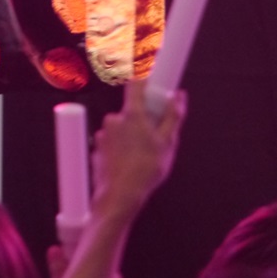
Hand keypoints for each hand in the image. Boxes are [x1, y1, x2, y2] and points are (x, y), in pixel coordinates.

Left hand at [90, 79, 185, 220]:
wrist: (120, 196)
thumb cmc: (146, 170)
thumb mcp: (168, 142)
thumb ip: (173, 116)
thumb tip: (179, 95)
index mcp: (131, 115)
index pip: (136, 85)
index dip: (145, 81)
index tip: (153, 83)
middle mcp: (113, 120)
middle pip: (130, 111)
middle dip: (142, 120)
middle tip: (154, 139)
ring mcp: (103, 133)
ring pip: (121, 128)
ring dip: (131, 137)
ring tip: (143, 157)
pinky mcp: (97, 147)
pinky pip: (112, 142)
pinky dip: (121, 148)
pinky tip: (130, 163)